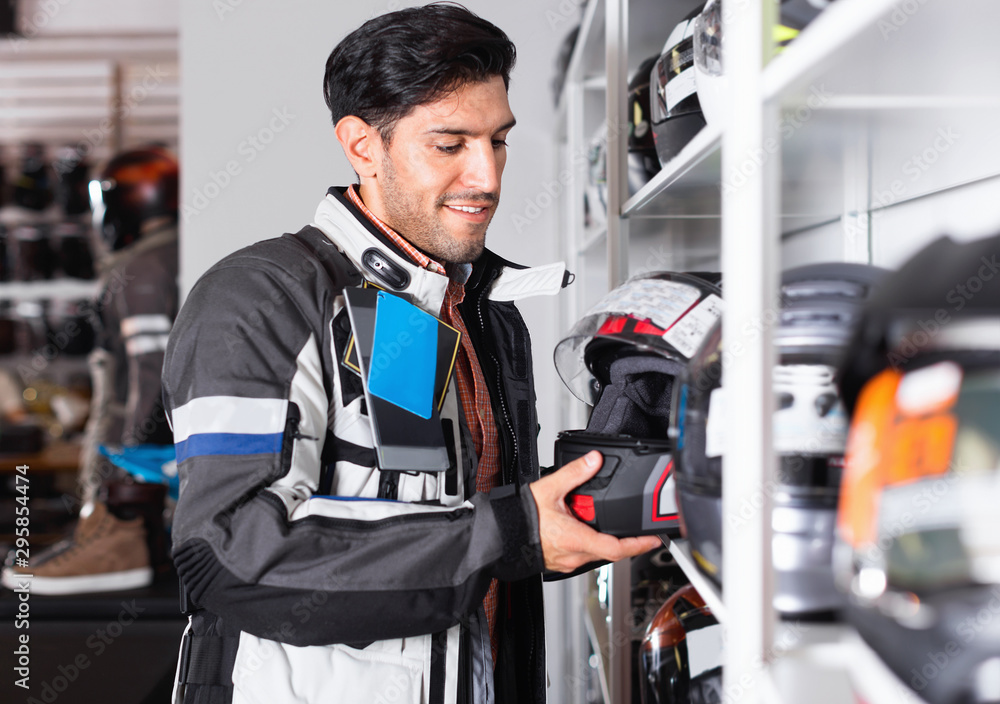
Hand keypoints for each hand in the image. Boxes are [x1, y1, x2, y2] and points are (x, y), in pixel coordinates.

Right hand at [529, 450, 661, 572]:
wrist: (498, 535)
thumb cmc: (519, 518)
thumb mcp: (550, 488)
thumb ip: (575, 473)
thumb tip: (594, 460)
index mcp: (576, 539)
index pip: (617, 548)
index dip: (638, 545)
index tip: (653, 540)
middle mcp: (574, 556)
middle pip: (609, 551)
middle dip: (621, 537)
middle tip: (627, 523)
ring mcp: (566, 562)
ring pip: (595, 553)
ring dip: (601, 538)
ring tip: (595, 518)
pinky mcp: (559, 562)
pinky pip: (581, 554)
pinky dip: (587, 541)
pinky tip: (579, 526)